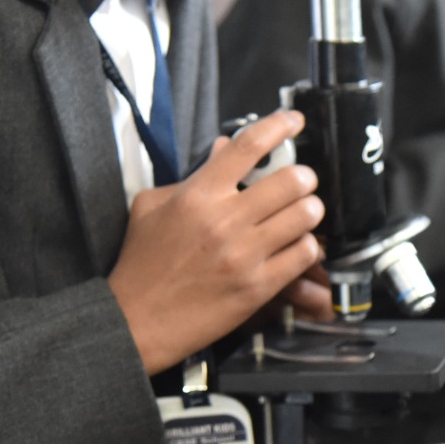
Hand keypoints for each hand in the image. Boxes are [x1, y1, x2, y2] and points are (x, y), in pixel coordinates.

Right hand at [108, 110, 324, 373]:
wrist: (135, 321)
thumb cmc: (142, 263)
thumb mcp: (152, 207)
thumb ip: (192, 175)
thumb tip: (224, 147)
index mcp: (199, 194)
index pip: (249, 146)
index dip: (279, 125)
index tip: (295, 122)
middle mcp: (225, 220)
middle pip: (292, 180)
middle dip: (304, 177)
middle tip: (300, 182)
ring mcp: (245, 254)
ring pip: (305, 215)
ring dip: (309, 210)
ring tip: (300, 214)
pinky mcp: (258, 287)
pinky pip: (304, 253)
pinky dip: (306, 246)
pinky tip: (294, 246)